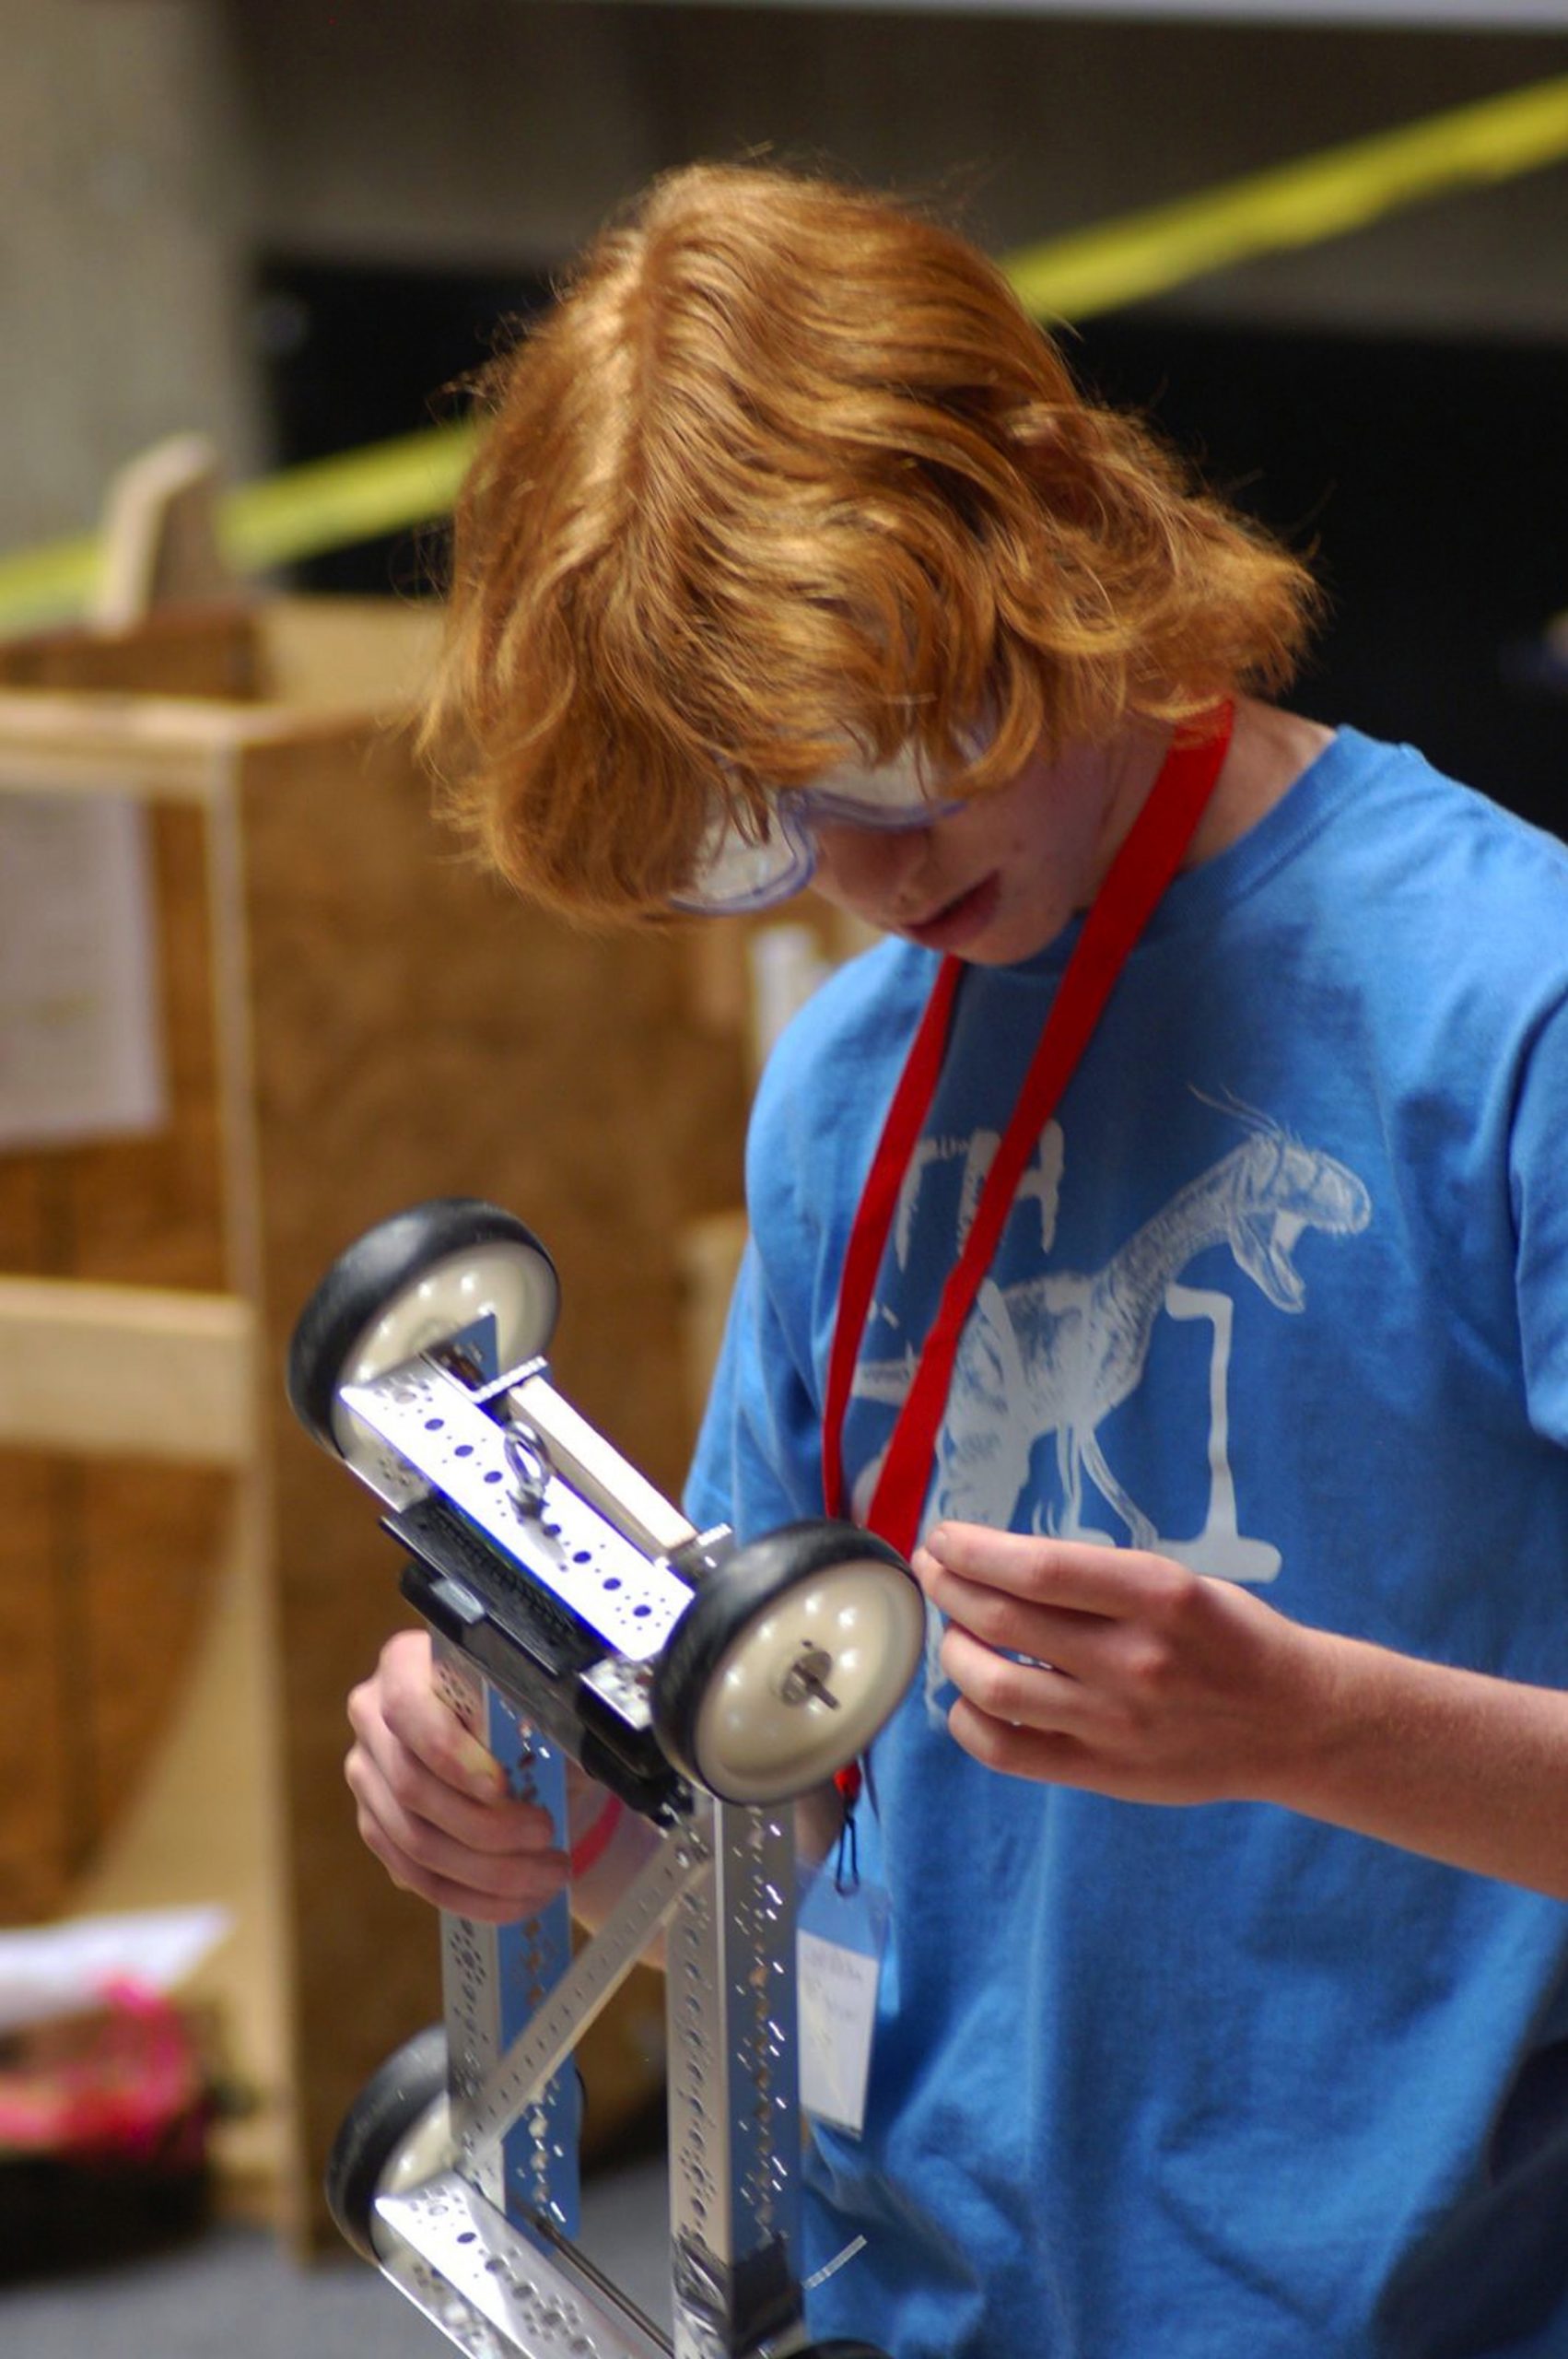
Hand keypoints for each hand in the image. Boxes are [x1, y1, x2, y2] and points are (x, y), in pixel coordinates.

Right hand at [346, 1628, 585, 1921]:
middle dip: (486, 1827)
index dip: (450, 1753)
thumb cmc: (522, 1709)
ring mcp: (367, 1775)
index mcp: (404, 1665)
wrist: (506, 1737)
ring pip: (414, 1840)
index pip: (405, 1707)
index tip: (502, 1786)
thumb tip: (564, 1760)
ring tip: (548, 1874)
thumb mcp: (535, 1702)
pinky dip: (470, 1895)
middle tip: (546, 1836)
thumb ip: (536, 1721)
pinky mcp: (376, 1825)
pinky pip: (414, 1876)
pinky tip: (518, 1900)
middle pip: (411, 1786)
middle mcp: (371, 1717)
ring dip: (488, 1871)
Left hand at [913, 1522, 1329, 1807]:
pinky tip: (969, 1699)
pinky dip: (969, 1722)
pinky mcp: (1106, 1772)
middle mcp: (1133, 1659)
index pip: (1037, 1567)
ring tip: (953, 1632)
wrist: (1297, 1722)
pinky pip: (1009, 1751)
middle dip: (949, 1586)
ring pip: (993, 1686)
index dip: (974, 1551)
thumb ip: (1097, 1581)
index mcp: (1157, 1595)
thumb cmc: (1231, 1639)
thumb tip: (999, 1567)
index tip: (944, 1538)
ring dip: (954, 1650)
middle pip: (1002, 1620)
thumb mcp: (1177, 1583)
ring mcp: (1116, 1722)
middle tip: (932, 1570)